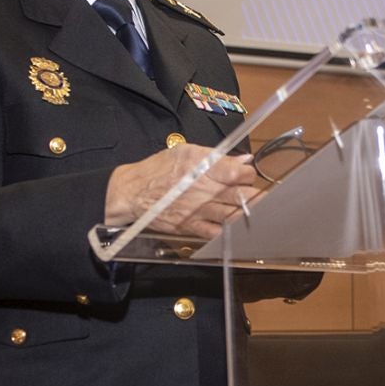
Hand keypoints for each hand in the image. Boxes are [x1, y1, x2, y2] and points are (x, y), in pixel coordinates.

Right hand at [104, 146, 257, 239]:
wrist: (132, 193)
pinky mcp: (190, 226)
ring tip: (243, 207)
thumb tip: (243, 159)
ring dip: (242, 212)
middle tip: (251, 192)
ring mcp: (198, 211)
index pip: (242, 173)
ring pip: (234, 215)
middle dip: (252, 194)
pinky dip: (226, 229)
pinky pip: (216, 232)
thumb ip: (217, 157)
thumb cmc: (157, 170)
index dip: (248, 173)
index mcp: (204, 168)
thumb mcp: (186, 153)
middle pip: (243, 196)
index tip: (244, 174)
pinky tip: (227, 222)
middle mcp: (203, 191)